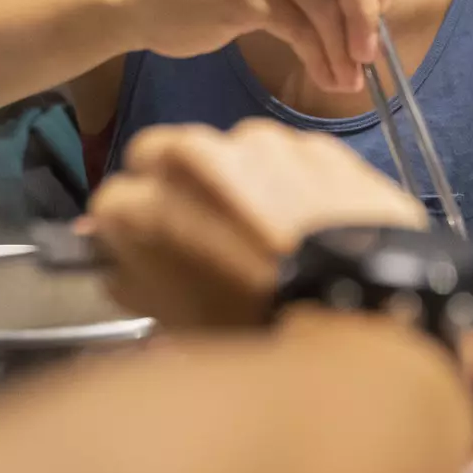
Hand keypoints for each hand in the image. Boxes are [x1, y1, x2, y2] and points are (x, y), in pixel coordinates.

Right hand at [84, 119, 426, 327]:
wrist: (359, 311)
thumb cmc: (259, 329)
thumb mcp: (176, 324)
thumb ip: (134, 281)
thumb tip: (118, 265)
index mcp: (143, 205)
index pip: (112, 201)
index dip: (132, 228)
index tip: (152, 246)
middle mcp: (192, 158)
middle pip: (162, 156)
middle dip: (175, 184)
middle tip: (206, 229)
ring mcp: (258, 143)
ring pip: (231, 151)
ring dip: (240, 179)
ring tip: (272, 231)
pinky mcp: (313, 142)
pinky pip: (291, 157)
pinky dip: (295, 181)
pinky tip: (314, 222)